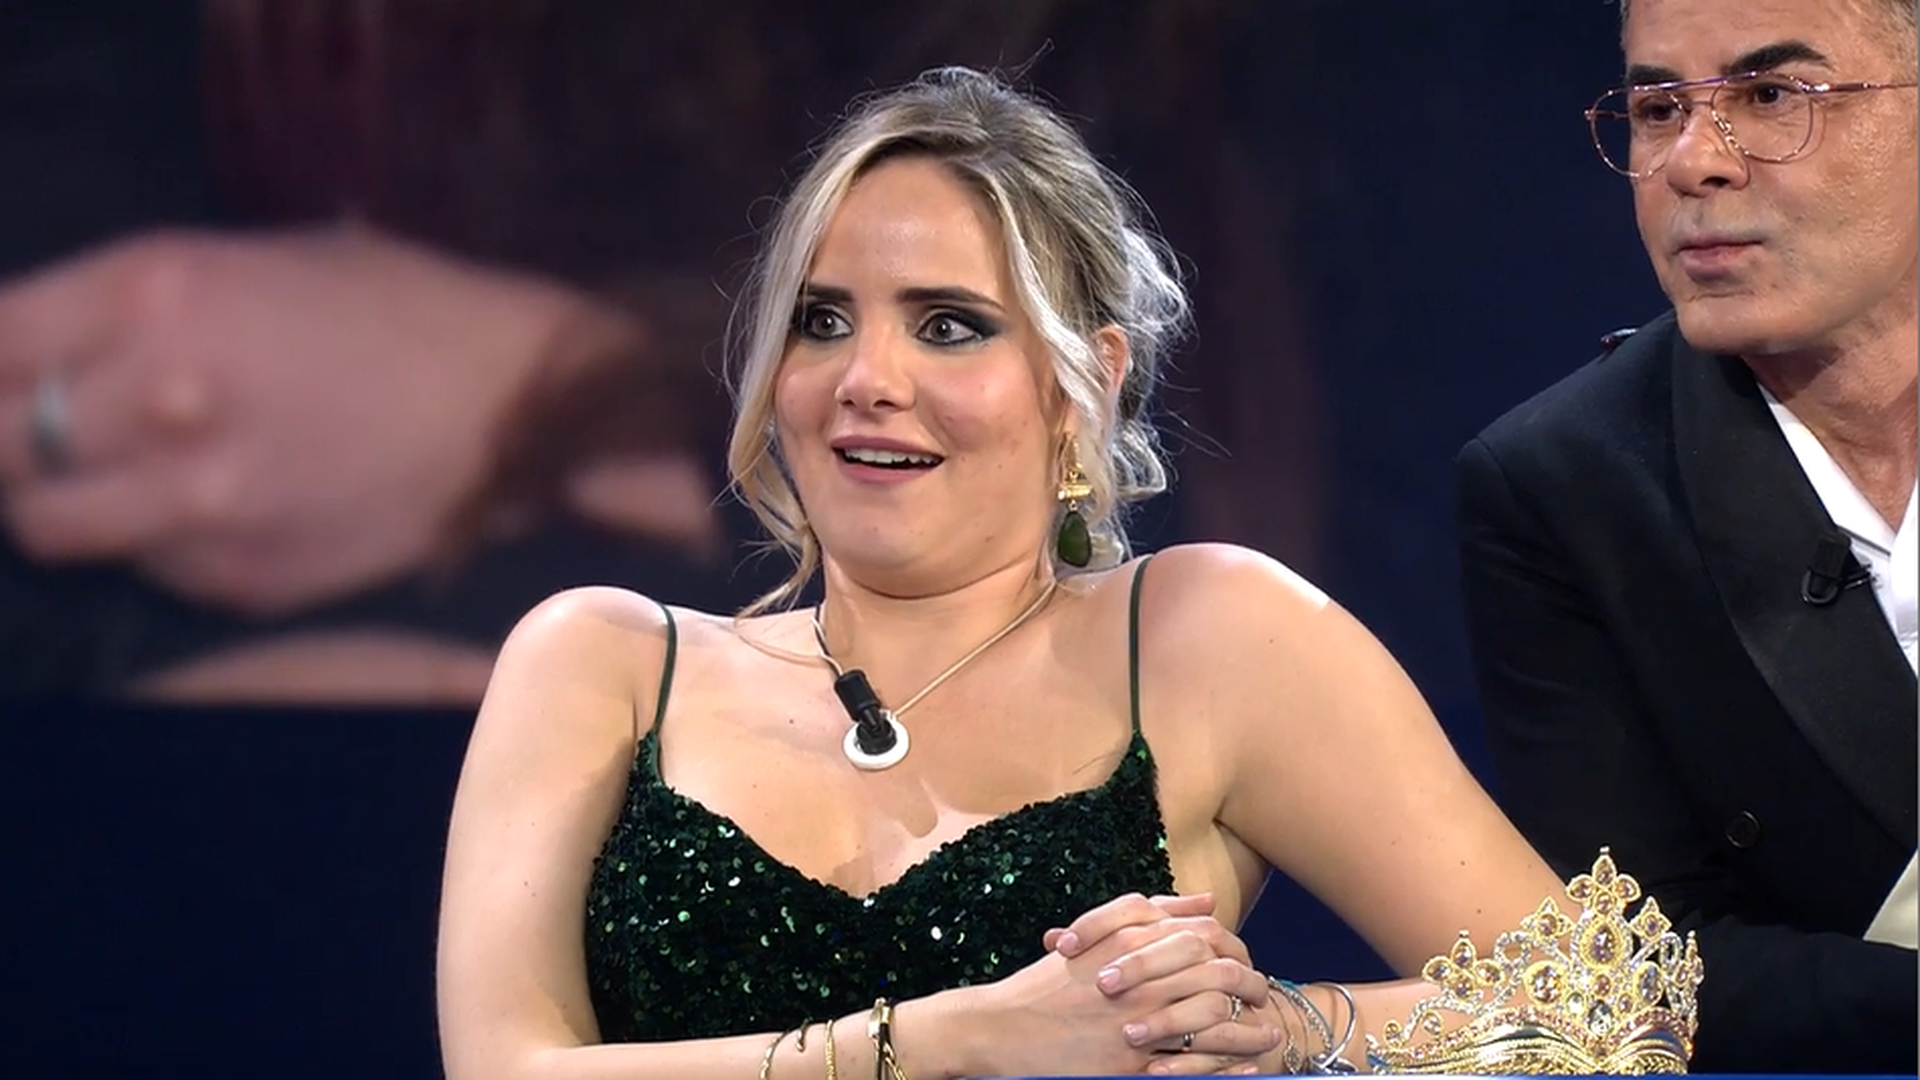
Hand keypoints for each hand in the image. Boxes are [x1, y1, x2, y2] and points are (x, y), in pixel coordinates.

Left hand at [0, 225, 600, 614]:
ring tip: (116, 480)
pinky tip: (222, 508)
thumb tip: (38, 351)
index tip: (5, 374)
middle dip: (5, 438)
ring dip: (63, 501)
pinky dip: (159, 545)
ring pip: (48, 525)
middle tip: (44, 431)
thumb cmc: (403, 309)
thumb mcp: (256, 260)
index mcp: (160, 293)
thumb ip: (134, 306)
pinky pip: (148, 568)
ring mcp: (199, 503)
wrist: (528, 410)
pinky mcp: (241, 579)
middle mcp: (160, 400)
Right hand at [927, 892, 1273, 1078]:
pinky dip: (1224, 1065)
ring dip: (1247, 1029)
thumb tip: (1205, 902)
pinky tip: (1244, 1068)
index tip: (1247, 961)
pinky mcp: (1129, 1061)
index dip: (1234, 949)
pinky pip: (1190, 1063)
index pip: (1203, 936)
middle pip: (1217, 973)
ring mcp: (1135, 1020)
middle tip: (1266, 997)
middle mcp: (1137, 976)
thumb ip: (1147, 914)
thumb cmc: (1045, 985)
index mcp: (1129, 941)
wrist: (997, 1028)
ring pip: (1212, 1019)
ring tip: (1268, 1035)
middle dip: (1251, 987)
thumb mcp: (1092, 938)